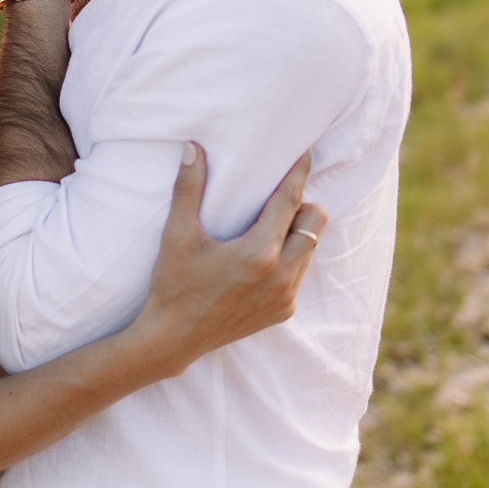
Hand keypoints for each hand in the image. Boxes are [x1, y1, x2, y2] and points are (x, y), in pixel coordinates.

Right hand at [128, 147, 325, 379]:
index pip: (291, 201)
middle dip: (301, 205)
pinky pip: (299, 274)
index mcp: (258, 253)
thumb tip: (192, 148)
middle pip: (315, 221)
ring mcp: (285, 297)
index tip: (305, 152)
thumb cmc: (173, 284)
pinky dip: (287, 260)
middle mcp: (280, 276)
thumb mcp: (177, 236)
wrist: (173, 339)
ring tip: (266, 228)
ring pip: (310, 249)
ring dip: (295, 233)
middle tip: (273, 201)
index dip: (298, 172)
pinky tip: (259, 260)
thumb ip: (188, 189)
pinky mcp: (283, 311)